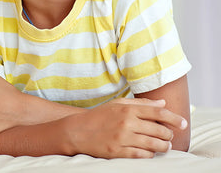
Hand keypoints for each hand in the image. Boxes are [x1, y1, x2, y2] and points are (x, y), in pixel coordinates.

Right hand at [64, 98, 187, 158]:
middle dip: (168, 135)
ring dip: (162, 147)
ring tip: (163, 146)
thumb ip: (141, 104)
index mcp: (127, 110)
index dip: (174, 118)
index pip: (158, 113)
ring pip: (153, 145)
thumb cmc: (99, 116)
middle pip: (159, 131)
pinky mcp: (118, 152)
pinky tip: (149, 152)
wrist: (77, 131)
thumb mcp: (118, 105)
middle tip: (169, 136)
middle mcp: (126, 123)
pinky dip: (149, 155)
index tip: (183, 123)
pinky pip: (142, 156)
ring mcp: (122, 138)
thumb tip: (163, 104)